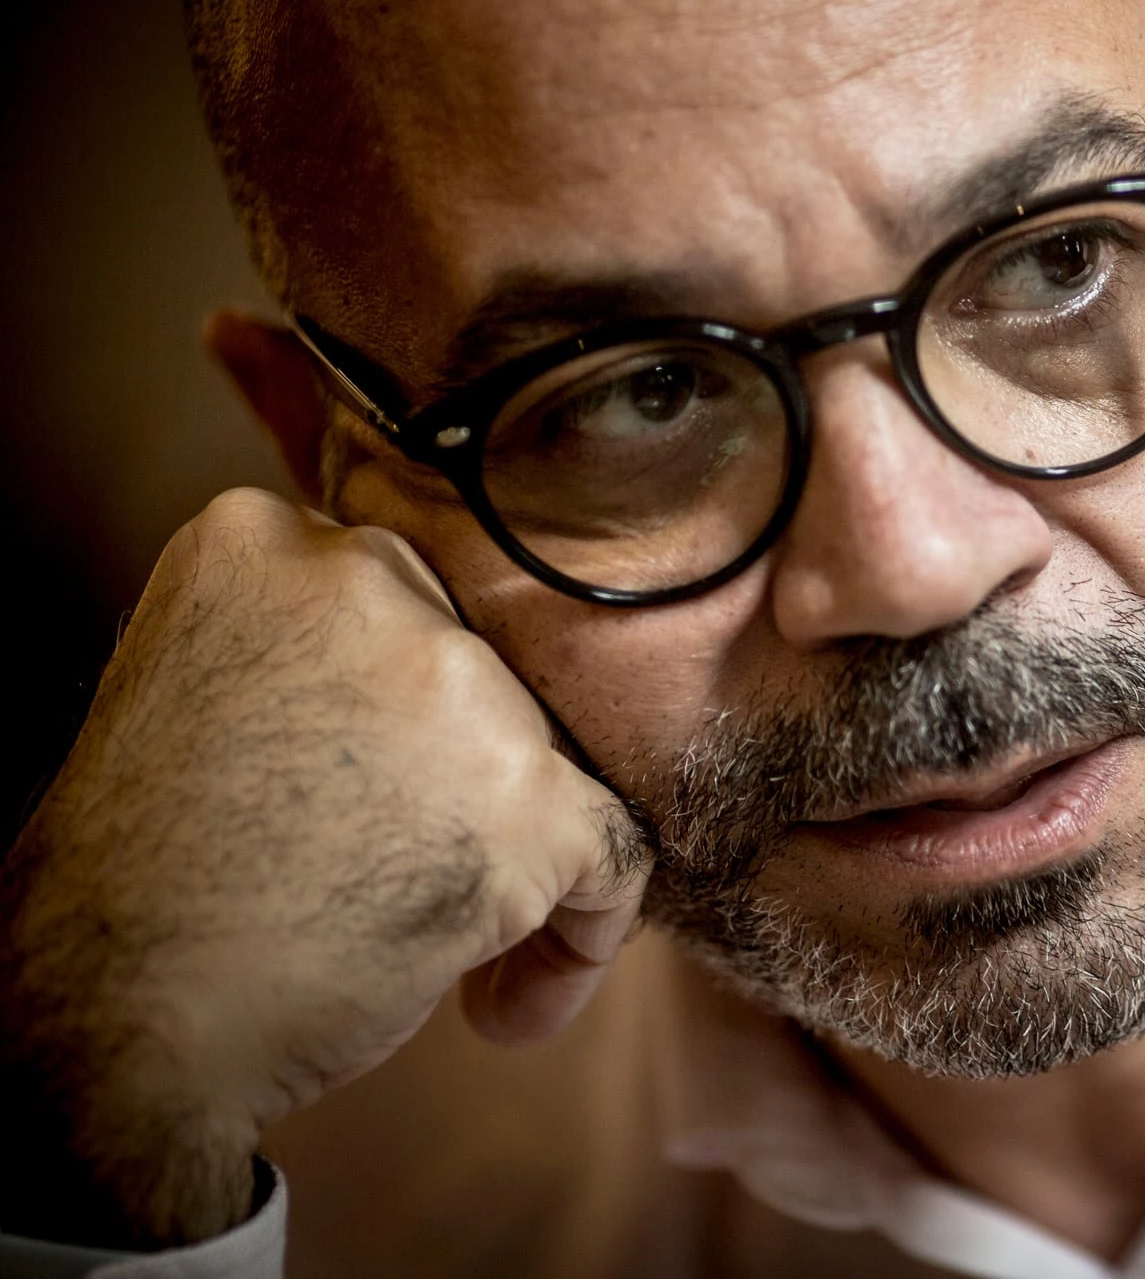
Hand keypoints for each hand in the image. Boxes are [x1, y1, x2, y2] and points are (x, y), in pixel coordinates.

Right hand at [0, 489, 648, 1248]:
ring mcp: (459, 685)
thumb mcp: (193, 687)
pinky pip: (613, 852)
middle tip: (394, 864)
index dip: (405, 711)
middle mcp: (369, 580)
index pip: (406, 602)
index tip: (374, 787)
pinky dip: (581, 929)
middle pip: (486, 671)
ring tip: (427, 937)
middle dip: (465, 774)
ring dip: (516, 854)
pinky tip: (509, 995)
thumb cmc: (142, 881)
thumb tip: (448, 683)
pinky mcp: (529, 794)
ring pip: (550, 757)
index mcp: (265, 541)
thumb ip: (311, 652)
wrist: (117, 1018)